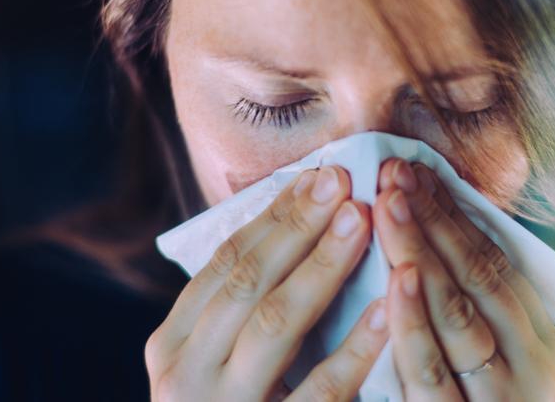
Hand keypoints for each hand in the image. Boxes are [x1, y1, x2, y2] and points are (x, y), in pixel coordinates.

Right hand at [145, 166, 389, 400]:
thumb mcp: (214, 364)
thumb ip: (240, 308)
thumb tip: (297, 222)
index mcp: (171, 345)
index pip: (224, 263)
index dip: (274, 216)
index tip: (319, 175)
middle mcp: (183, 375)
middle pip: (245, 282)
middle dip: (297, 227)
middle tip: (344, 183)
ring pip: (273, 326)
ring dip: (321, 268)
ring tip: (363, 223)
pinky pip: (315, 395)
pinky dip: (350, 353)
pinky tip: (383, 317)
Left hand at [373, 158, 554, 400]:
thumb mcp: (493, 366)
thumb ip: (471, 314)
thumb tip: (427, 240)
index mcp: (542, 345)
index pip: (498, 265)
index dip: (455, 216)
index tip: (419, 173)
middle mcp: (533, 366)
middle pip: (480, 278)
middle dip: (435, 219)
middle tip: (398, 172)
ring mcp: (502, 397)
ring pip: (458, 314)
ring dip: (420, 251)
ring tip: (390, 203)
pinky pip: (430, 371)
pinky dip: (412, 321)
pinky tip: (397, 278)